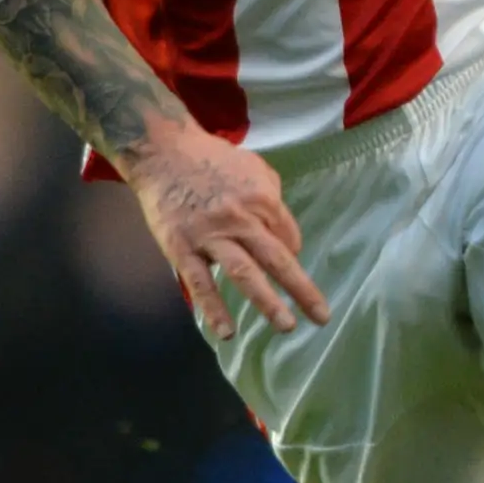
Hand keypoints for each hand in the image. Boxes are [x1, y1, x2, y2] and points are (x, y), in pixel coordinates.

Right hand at [125, 120, 329, 338]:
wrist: (162, 151)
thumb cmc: (212, 159)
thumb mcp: (254, 168)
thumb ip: (271, 199)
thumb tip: (284, 235)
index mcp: (262, 199)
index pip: (288, 237)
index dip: (291, 253)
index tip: (289, 263)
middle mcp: (240, 219)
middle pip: (277, 259)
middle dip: (302, 290)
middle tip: (321, 317)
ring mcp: (210, 236)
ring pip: (243, 273)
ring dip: (267, 302)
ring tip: (286, 326)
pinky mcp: (181, 248)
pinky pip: (200, 283)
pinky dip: (214, 309)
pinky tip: (227, 332)